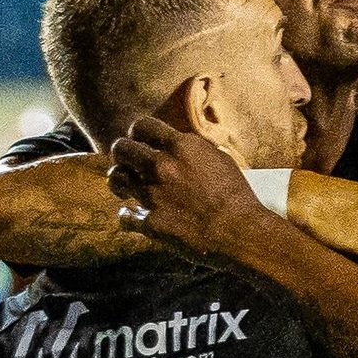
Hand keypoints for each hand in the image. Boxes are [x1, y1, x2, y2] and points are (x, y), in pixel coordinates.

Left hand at [106, 118, 273, 262]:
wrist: (239, 231)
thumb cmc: (237, 196)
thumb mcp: (221, 160)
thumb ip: (196, 151)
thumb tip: (184, 146)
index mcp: (182, 146)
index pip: (143, 125)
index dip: (136, 132)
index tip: (138, 139)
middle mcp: (163, 166)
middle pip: (122, 149)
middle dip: (122, 154)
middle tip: (126, 162)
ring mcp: (154, 194)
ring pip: (118, 179)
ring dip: (119, 182)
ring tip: (123, 187)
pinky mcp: (151, 222)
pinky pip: (126, 216)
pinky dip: (128, 216)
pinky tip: (133, 216)